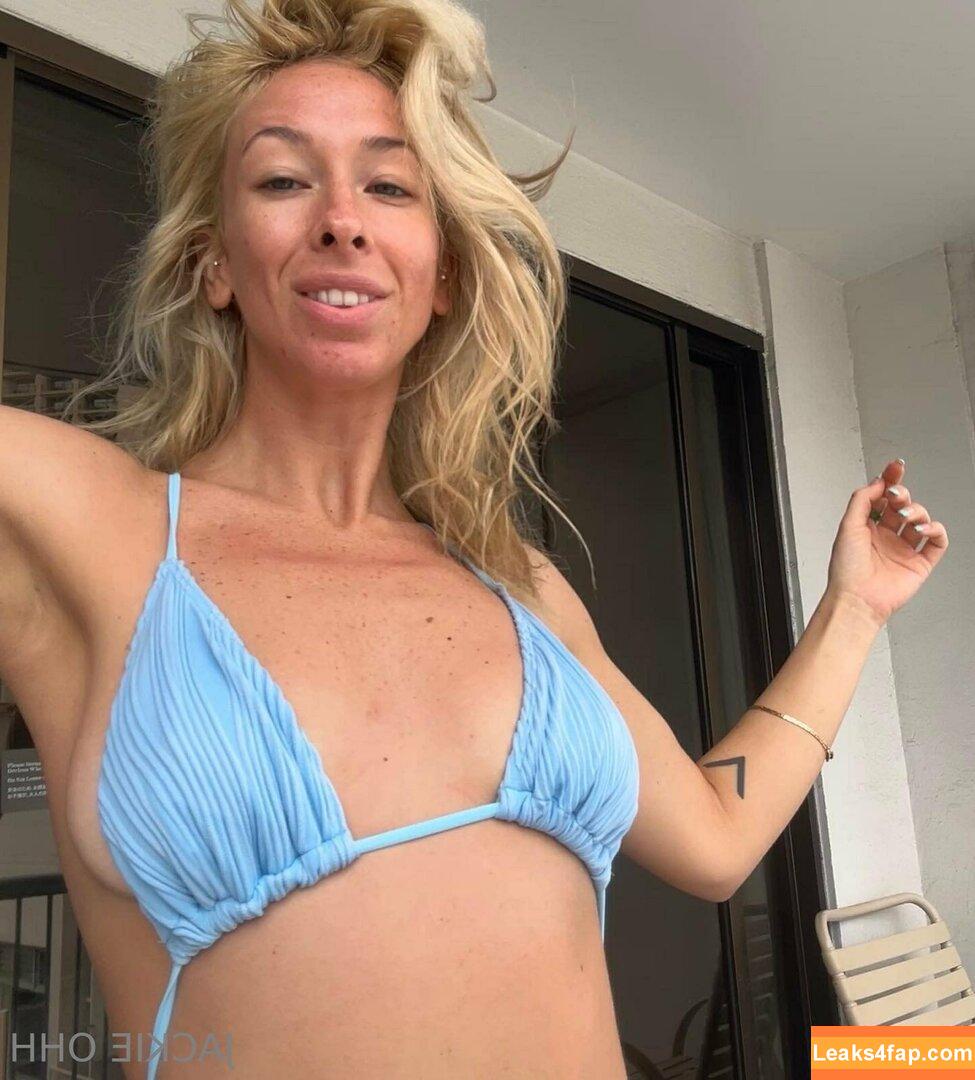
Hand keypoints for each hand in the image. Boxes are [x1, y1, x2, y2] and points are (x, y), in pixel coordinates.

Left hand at [826, 459, 948, 626]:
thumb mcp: (847, 526)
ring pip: (921, 519)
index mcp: (867, 527)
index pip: (883, 497)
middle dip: (902, 495)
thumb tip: (877, 482)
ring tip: (905, 516)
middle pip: (903, 505)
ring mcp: (904, 549)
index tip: (896, 467)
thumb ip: (862, 500)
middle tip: (896, 495)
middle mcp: (887, 536)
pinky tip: (922, 529)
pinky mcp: (920, 562)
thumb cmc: (846, 570)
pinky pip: (937, 542)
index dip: (891, 480)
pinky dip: (935, 530)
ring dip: (916, 511)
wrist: (857, 598)